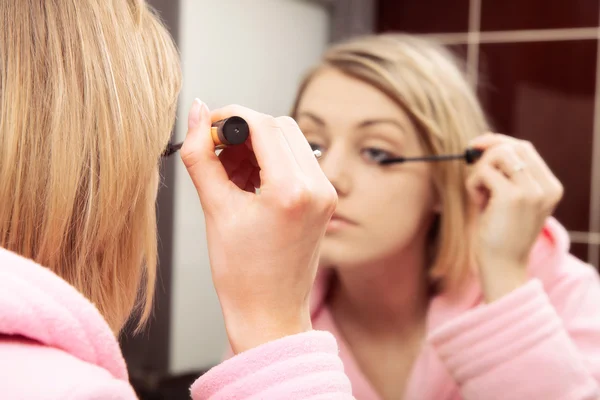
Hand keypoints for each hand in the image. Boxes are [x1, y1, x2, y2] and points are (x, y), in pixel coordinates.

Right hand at [180, 100, 336, 353]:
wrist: (270, 314)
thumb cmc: (242, 274)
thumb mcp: (215, 210)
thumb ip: (201, 156)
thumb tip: (195, 112)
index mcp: (293, 191)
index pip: (263, 124)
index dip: (230, 117)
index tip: (207, 127)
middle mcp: (318, 187)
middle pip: (280, 126)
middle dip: (244, 131)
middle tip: (216, 152)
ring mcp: (326, 193)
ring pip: (290, 140)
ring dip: (258, 145)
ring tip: (230, 173)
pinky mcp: (324, 200)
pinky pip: (298, 161)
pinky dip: (272, 161)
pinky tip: (248, 182)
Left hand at [466, 133, 563, 301]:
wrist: (503, 266)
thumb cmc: (501, 234)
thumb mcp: (512, 201)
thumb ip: (508, 175)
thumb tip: (485, 145)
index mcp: (550, 186)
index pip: (525, 148)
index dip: (498, 142)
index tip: (477, 146)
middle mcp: (546, 186)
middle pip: (512, 146)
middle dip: (486, 152)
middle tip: (470, 165)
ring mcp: (531, 191)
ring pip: (497, 155)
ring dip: (479, 172)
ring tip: (480, 196)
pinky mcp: (511, 197)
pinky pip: (483, 173)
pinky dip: (473, 185)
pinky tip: (478, 204)